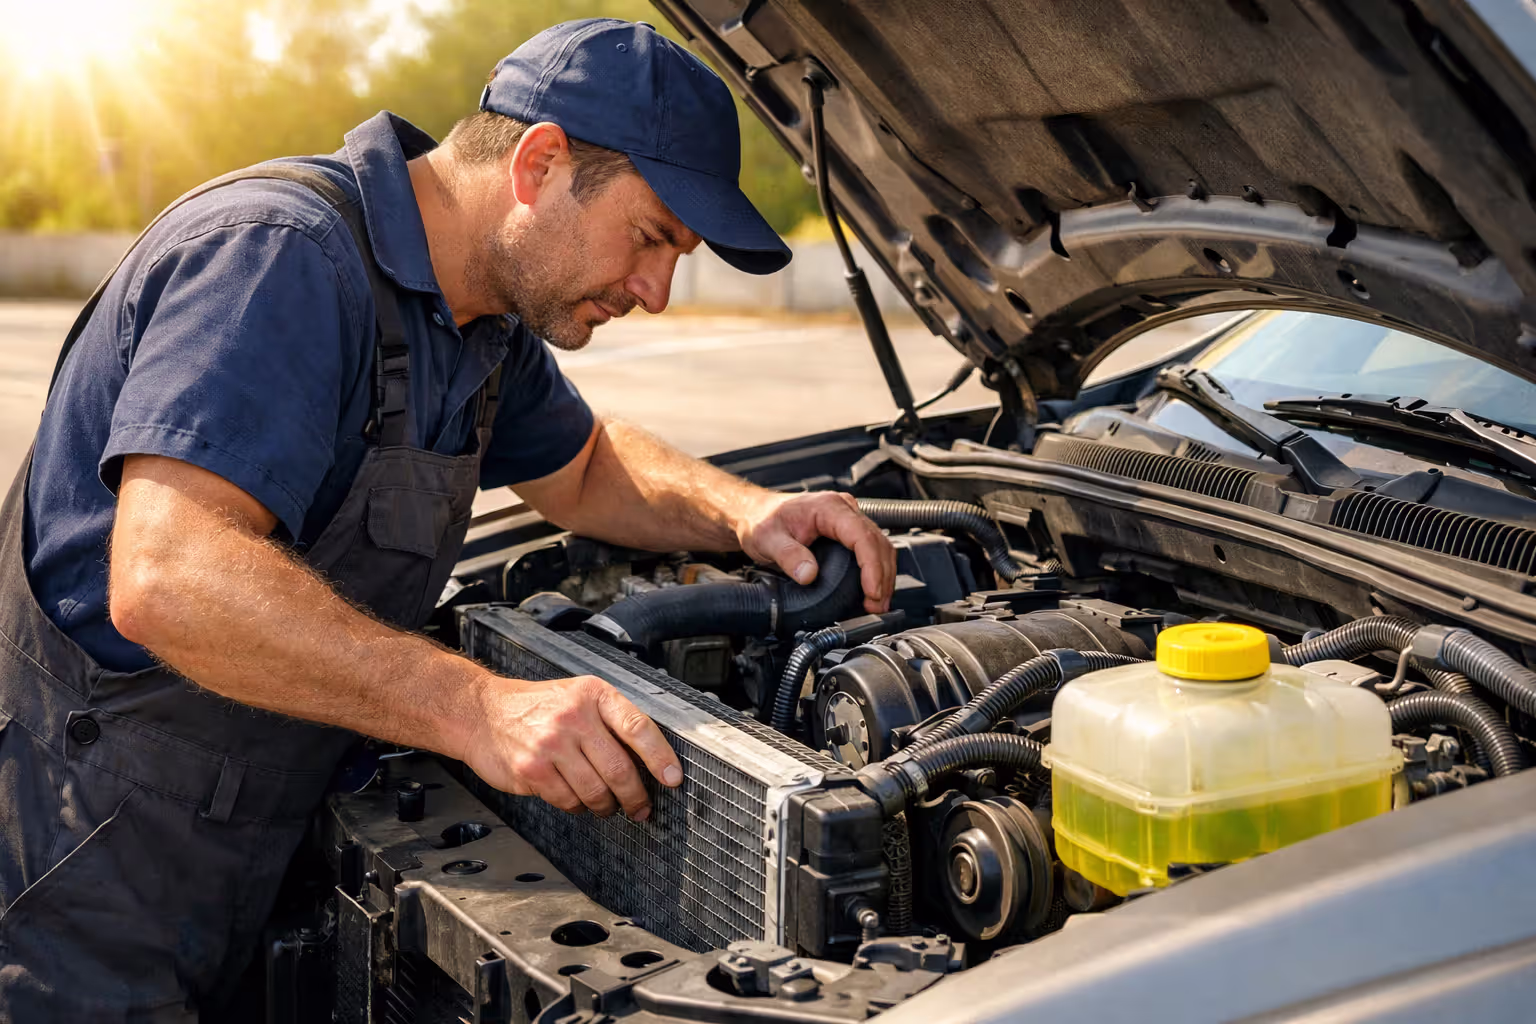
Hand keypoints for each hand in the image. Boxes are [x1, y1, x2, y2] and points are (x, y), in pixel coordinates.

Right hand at [462, 673, 682, 819]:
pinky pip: (569, 801)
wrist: (481, 712)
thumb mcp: (578, 696)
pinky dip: (578, 807)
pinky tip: (576, 800)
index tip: (673, 779)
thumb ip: (610, 720)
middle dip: (636, 796)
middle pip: (620, 768)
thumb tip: (651, 759)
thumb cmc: (536, 707)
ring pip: (596, 791)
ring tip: (607, 806)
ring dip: (607, 806)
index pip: (638, 727)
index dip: (660, 757)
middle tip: (641, 808)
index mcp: (594, 694)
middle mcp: (574, 716)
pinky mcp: (532, 770)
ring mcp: (551, 744)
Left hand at [736, 491, 895, 613]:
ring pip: (880, 546)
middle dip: (883, 577)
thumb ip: (788, 556)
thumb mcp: (767, 539)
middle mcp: (844, 509)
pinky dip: (877, 570)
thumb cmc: (762, 520)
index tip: (872, 591)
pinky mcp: (848, 530)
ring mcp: (848, 518)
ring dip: (884, 576)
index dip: (872, 566)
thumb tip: (809, 575)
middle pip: (878, 542)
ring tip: (878, 604)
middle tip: (877, 606)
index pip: (862, 536)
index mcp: (828, 507)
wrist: (756, 513)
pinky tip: (873, 590)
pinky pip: (871, 548)